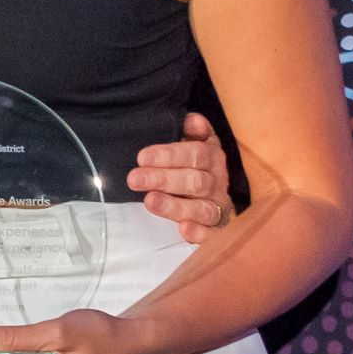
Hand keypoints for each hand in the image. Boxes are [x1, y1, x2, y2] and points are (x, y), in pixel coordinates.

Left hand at [127, 112, 231, 242]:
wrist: (211, 192)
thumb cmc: (192, 165)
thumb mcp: (193, 143)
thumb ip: (194, 132)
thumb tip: (192, 119)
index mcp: (212, 157)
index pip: (195, 154)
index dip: (169, 155)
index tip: (142, 157)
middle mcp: (217, 182)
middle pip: (194, 181)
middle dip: (163, 180)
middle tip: (134, 179)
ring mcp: (218, 206)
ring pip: (201, 207)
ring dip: (175, 206)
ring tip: (150, 201)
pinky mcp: (217, 229)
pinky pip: (213, 233)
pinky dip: (200, 234)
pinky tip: (184, 230)